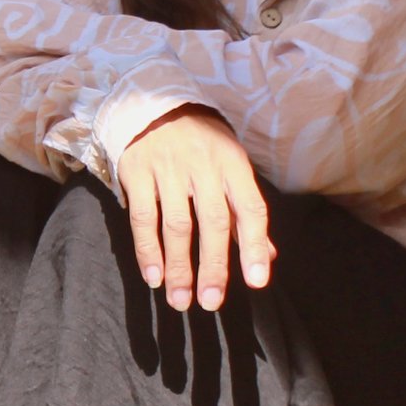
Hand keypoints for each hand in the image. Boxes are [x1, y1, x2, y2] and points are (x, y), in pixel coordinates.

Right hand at [117, 105, 274, 312]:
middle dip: (213, 266)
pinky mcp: (137, 171)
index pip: (251, 208)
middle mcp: (204, 165)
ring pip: (176, 224)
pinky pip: (143, 217)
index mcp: (234, 164)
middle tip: (212, 302)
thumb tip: (268, 257)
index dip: (254, 245)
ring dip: (178, 267)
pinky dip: (147, 250)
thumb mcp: (231, 166)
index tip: (257, 281)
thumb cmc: (202, 144)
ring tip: (181, 300)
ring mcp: (169, 168)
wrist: (154, 103)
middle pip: (212, 221)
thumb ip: (245, 212)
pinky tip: (153, 276)